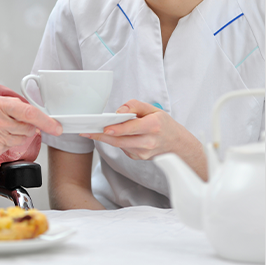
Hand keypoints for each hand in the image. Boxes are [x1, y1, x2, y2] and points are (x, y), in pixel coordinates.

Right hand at [0, 96, 62, 159]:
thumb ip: (7, 105)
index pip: (29, 113)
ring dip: (16, 135)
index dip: (46, 121)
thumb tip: (26, 111)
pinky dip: (5, 143)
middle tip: (15, 122)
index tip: (56, 126)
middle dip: (28, 127)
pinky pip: (8, 148)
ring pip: (20, 139)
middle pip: (28, 129)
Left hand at [80, 100, 205, 176]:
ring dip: (105, 139)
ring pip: (120, 145)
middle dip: (102, 136)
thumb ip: (135, 106)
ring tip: (91, 132)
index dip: (118, 129)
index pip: (132, 128)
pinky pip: (123, 148)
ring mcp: (144, 153)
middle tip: (87, 131)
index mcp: (154, 126)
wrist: (178, 146)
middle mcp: (149, 142)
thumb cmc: (164, 125)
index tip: (105, 128)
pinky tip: (113, 136)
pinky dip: (116, 141)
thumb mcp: (154, 109)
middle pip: (121, 140)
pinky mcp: (139, 158)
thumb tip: (119, 112)